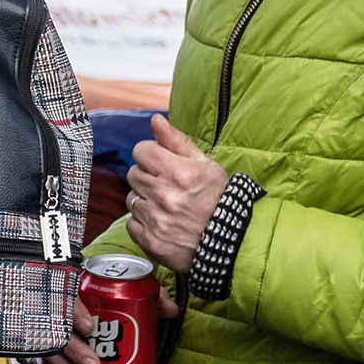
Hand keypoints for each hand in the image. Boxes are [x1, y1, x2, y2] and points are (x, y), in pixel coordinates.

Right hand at [42, 285, 180, 363]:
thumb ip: (153, 298)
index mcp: (75, 295)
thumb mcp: (136, 299)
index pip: (67, 298)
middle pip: (58, 333)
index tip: (89, 327)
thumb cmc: (120, 306)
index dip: (73, 312)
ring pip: (54, 357)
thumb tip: (171, 310)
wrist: (106, 322)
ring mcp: (55, 343)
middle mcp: (60, 318)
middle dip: (75, 351)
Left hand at [125, 115, 228, 274]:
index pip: (141, 150)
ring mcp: (155, 220)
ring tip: (167, 206)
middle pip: (133, 173)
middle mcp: (164, 195)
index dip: (151, 155)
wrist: (231, 242)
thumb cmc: (219, 199)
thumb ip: (177, 141)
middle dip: (148, 177)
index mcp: (178, 172)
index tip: (162, 164)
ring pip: (132, 198)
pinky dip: (143, 223)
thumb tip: (155, 120)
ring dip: (145, 200)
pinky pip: (131, 223)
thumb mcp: (206, 165)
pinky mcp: (150, 241)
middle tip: (168, 187)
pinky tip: (162, 222)